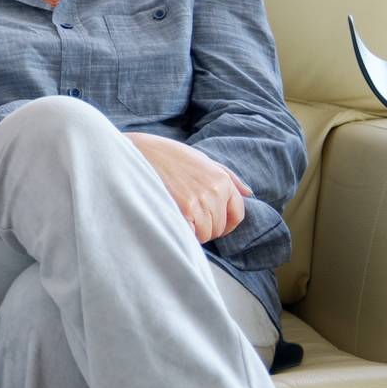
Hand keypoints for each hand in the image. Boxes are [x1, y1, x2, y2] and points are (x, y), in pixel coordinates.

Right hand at [124, 132, 252, 242]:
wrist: (138, 152)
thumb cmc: (168, 155)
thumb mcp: (202, 158)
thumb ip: (228, 177)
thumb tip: (248, 194)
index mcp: (222, 179)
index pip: (237, 214)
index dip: (226, 223)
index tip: (214, 225)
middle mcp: (214, 191)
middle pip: (219, 227)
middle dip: (206, 227)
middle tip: (188, 217)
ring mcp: (199, 202)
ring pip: (206, 234)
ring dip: (194, 232)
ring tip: (179, 217)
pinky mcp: (182, 211)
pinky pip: (192, 235)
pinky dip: (184, 233)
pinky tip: (174, 221)